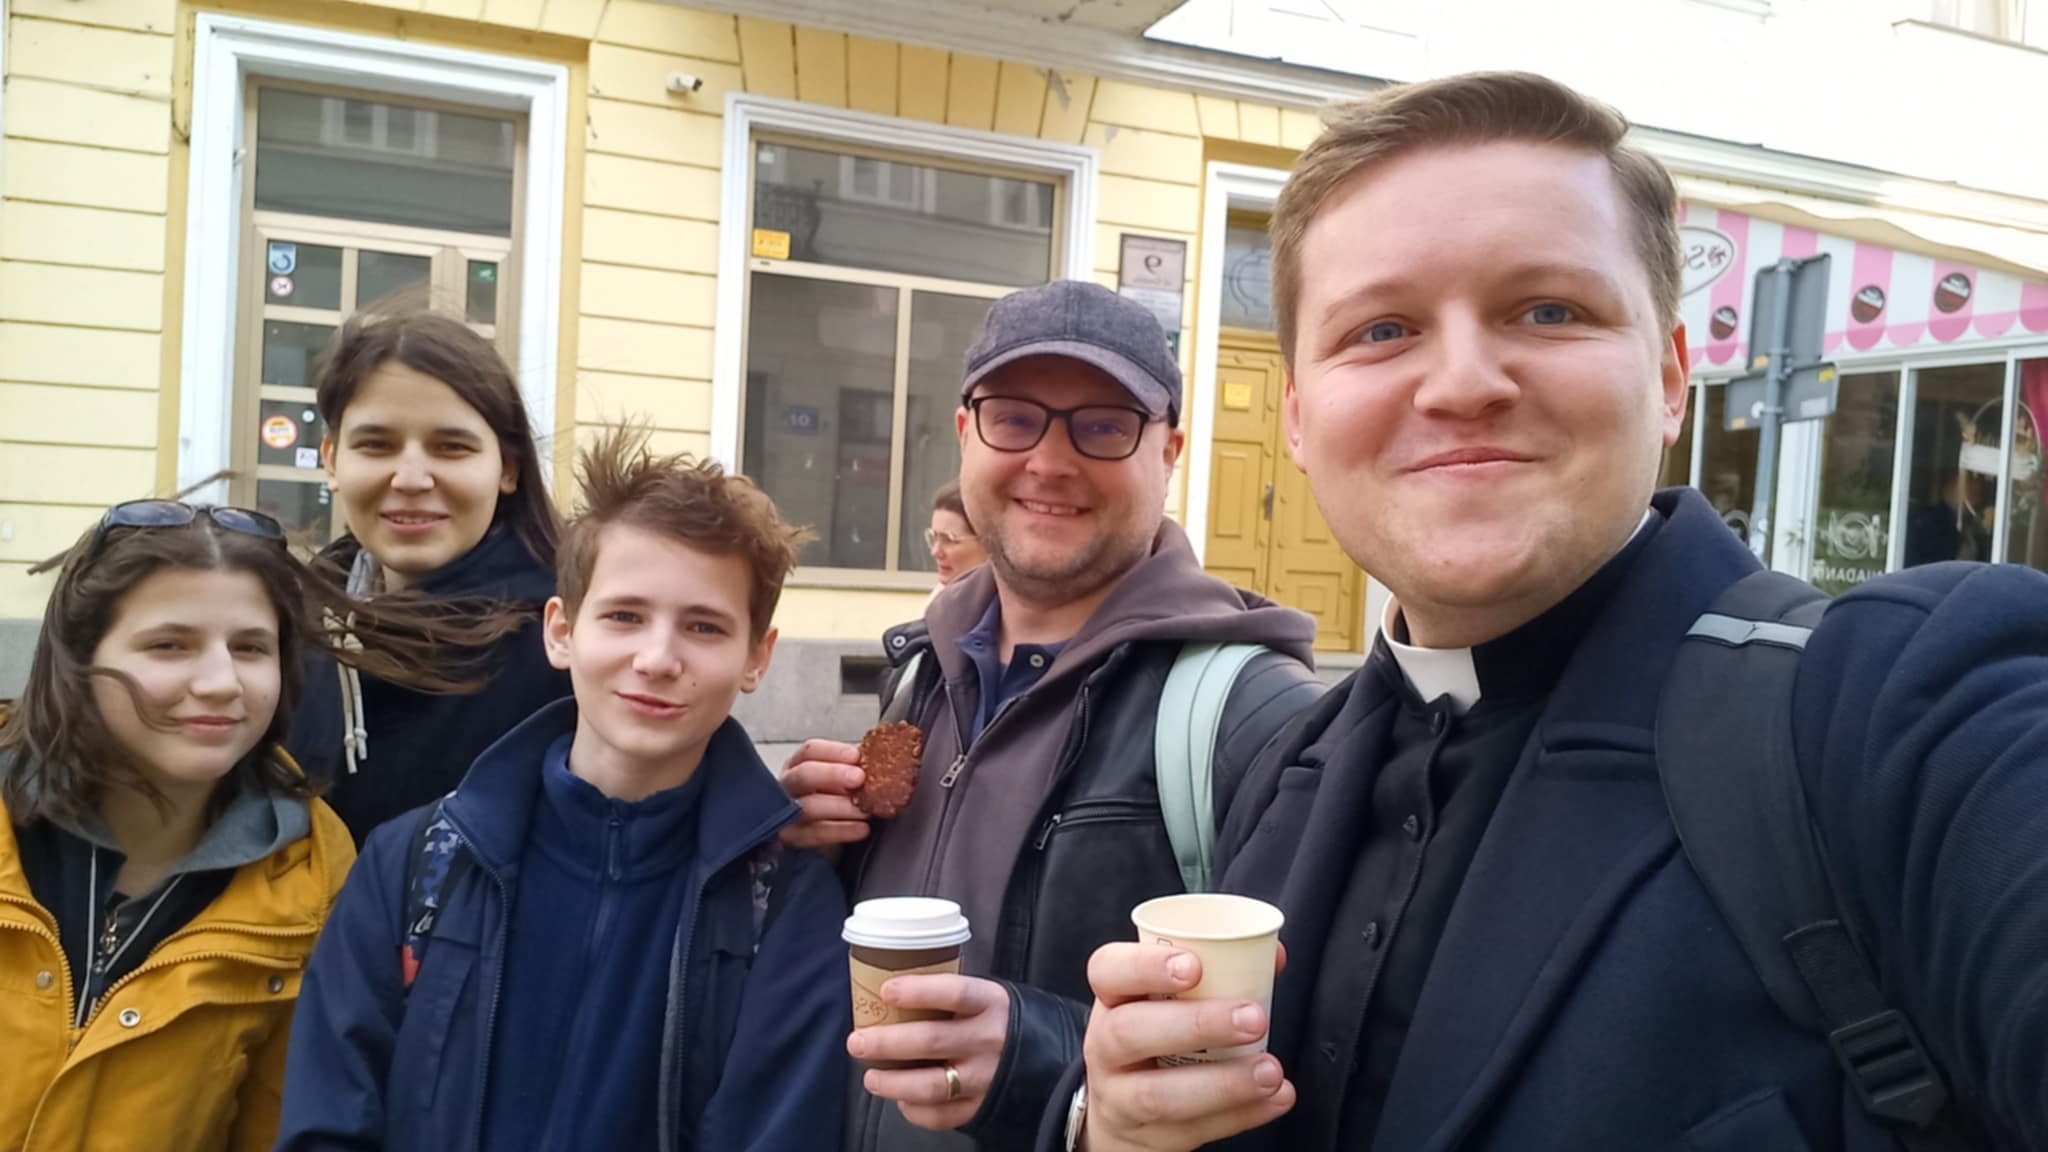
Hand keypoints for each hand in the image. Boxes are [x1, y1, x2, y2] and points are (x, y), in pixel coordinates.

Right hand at [779, 739, 868, 847]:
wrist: (821, 834)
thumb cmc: (829, 799)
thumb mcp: (837, 780)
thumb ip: (851, 769)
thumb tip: (878, 759)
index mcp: (798, 765)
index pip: (810, 751)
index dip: (833, 751)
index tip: (856, 755)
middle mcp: (788, 786)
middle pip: (804, 775)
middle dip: (832, 774)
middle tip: (859, 778)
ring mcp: (786, 813)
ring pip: (809, 807)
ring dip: (840, 806)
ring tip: (864, 809)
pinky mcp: (794, 839)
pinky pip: (816, 834)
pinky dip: (842, 831)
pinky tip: (861, 828)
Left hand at [848, 975, 1009, 1130]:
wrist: (1049, 1059)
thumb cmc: (1000, 1022)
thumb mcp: (986, 998)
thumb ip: (949, 997)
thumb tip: (888, 992)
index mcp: (990, 1003)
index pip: (954, 993)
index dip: (918, 991)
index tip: (886, 991)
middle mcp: (989, 1040)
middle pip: (931, 1041)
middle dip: (886, 1042)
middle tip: (857, 1042)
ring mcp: (986, 1077)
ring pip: (931, 1085)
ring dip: (893, 1082)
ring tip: (871, 1077)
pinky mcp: (982, 1107)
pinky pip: (941, 1115)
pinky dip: (915, 1110)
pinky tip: (901, 1099)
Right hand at [1077, 943, 1293, 1151]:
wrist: (1121, 1112)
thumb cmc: (1157, 1036)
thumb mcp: (1166, 1001)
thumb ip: (1216, 972)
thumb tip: (1274, 955)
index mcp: (1112, 999)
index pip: (1108, 972)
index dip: (1145, 966)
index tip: (1194, 965)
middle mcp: (1106, 1047)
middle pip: (1131, 1033)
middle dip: (1198, 1024)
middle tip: (1254, 1018)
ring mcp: (1120, 1098)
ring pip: (1158, 1095)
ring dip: (1223, 1083)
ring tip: (1270, 1070)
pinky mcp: (1149, 1138)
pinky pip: (1193, 1131)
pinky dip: (1241, 1115)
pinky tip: (1276, 1097)